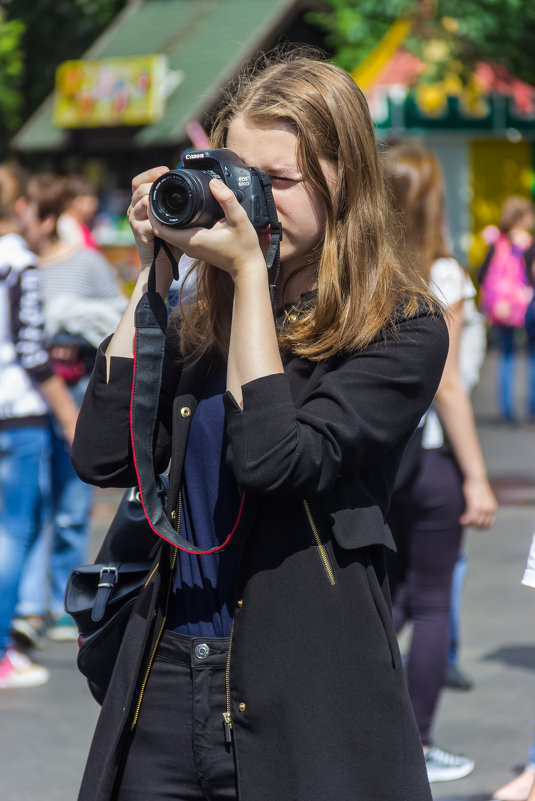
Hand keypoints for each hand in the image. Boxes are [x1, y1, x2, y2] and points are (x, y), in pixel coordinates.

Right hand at [128, 167, 182, 293]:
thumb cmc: (171, 242)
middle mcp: (135, 209)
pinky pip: (143, 221)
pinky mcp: (138, 233)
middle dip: (152, 181)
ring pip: (139, 200)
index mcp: (142, 203)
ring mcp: (134, 221)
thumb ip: (180, 205)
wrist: (164, 264)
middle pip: (137, 186)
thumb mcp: (177, 219)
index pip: (140, 180)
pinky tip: (163, 215)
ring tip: (164, 196)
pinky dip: (153, 217)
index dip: (151, 173)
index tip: (166, 170)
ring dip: (152, 196)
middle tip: (165, 180)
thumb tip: (198, 187)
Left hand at [147, 178, 265, 280]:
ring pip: (168, 233)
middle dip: (156, 212)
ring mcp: (191, 249)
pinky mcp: (196, 248)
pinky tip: (180, 211)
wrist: (247, 268)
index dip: (153, 212)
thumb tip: (214, 183)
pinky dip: (174, 224)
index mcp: (192, 239)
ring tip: (167, 199)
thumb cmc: (244, 247)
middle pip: (161, 229)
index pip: (160, 228)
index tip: (154, 195)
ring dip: (165, 218)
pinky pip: (177, 235)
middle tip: (159, 192)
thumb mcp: (239, 219)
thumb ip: (227, 199)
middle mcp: (188, 246)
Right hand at [459, 476, 496, 528]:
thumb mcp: (483, 498)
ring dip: (469, 524)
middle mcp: (490, 509)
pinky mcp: (475, 505)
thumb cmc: (477, 486)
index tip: (474, 525)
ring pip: (476, 522)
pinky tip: (461, 521)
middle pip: (482, 524)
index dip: (482, 527)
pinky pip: (471, 517)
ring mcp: (483, 508)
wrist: (476, 477)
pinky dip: (466, 521)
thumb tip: (477, 513)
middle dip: (474, 526)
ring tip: (463, 521)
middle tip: (467, 523)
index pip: (489, 524)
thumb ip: (482, 506)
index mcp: (493, 507)